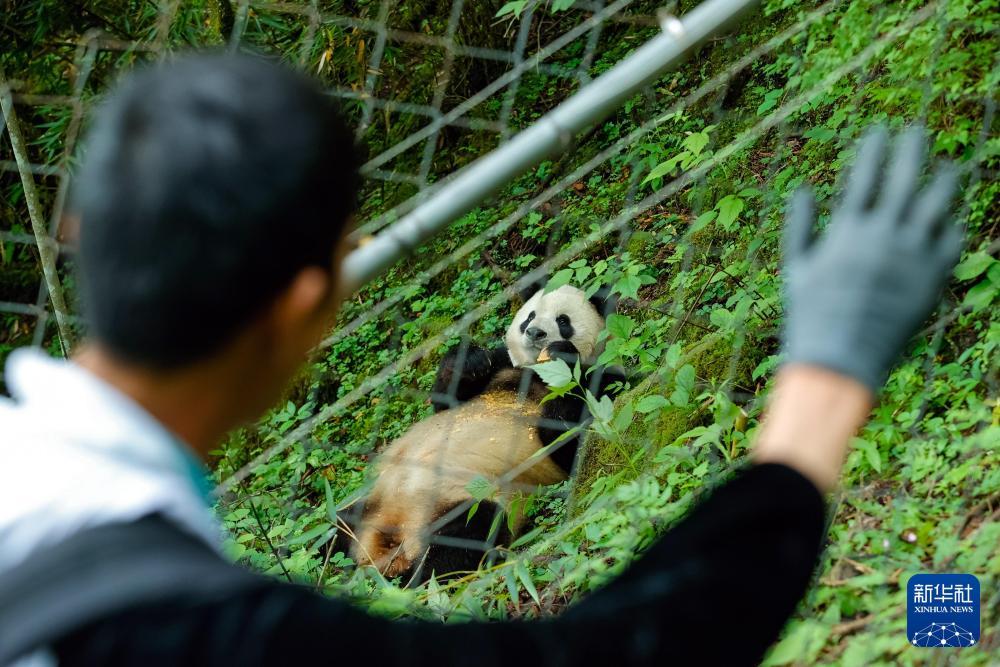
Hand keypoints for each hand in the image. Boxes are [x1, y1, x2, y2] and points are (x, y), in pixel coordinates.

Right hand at [781, 125, 963, 392]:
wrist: (841, 355)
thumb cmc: (812, 312)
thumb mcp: (795, 266)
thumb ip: (800, 225)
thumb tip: (803, 188)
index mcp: (848, 229)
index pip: (864, 176)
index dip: (873, 149)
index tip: (879, 130)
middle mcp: (883, 234)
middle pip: (904, 178)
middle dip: (911, 149)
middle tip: (917, 131)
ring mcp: (912, 254)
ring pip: (937, 203)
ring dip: (945, 180)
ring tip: (950, 167)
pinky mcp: (933, 276)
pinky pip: (951, 239)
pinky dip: (951, 225)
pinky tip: (951, 218)